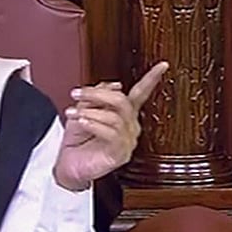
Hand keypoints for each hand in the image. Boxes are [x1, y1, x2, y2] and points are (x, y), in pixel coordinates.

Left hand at [53, 62, 168, 190]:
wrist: (68, 166)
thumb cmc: (77, 141)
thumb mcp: (84, 111)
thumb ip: (97, 96)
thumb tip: (112, 84)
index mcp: (124, 114)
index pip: (140, 93)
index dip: (152, 79)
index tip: (163, 65)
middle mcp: (130, 127)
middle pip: (122, 101)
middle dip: (98, 93)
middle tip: (77, 93)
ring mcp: (127, 141)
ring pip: (115, 117)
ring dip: (90, 111)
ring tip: (73, 113)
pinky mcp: (119, 154)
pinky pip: (111, 134)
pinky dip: (94, 124)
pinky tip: (82, 122)